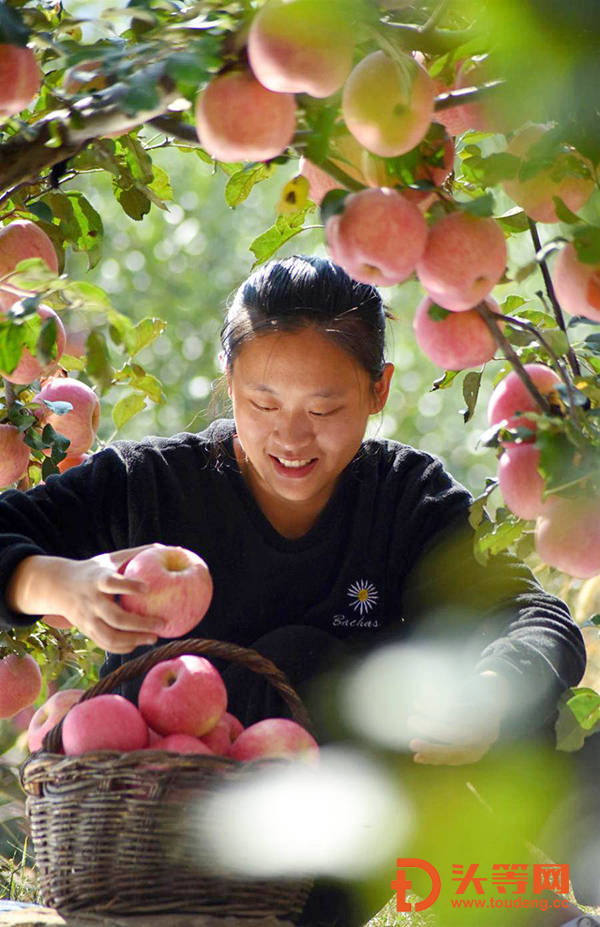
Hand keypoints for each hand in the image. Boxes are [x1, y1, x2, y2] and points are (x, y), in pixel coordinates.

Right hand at [7, 545, 167, 653]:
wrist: (58, 586)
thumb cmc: (94, 570)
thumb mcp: (110, 558)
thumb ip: (136, 553)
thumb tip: (165, 546)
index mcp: (97, 580)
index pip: (111, 583)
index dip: (128, 586)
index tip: (147, 588)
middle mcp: (91, 601)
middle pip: (115, 617)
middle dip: (140, 623)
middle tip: (162, 623)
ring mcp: (88, 618)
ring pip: (110, 636)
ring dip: (134, 640)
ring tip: (154, 638)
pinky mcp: (86, 630)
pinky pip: (105, 644)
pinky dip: (123, 647)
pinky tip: (138, 643)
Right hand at [407, 671, 508, 765]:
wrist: (494, 693)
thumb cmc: (469, 719)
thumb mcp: (458, 736)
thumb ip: (442, 745)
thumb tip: (417, 758)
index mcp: (476, 752)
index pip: (453, 756)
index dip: (434, 755)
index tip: (414, 754)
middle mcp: (484, 739)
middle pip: (457, 739)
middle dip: (432, 731)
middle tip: (411, 723)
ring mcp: (488, 721)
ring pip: (458, 720)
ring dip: (434, 712)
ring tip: (416, 705)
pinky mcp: (487, 703)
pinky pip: (463, 704)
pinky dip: (443, 700)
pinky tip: (428, 695)